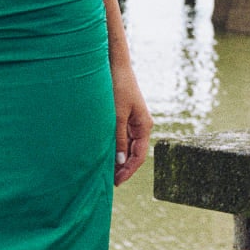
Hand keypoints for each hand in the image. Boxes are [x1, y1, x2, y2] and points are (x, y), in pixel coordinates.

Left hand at [112, 61, 150, 184]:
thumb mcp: (116, 116)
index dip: (128, 170)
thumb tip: (119, 162)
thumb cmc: (118, 88)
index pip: (139, 156)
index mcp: (144, 126)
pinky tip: (105, 154)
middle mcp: (141, 126)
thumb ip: (118, 139)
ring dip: (118, 159)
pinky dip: (115, 147)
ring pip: (127, 146)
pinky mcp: (125, 117)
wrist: (115, 66)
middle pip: (134, 153)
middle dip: (123, 168)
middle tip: (109, 181)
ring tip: (105, 171)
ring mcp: (133, 122)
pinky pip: (122, 138)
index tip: (117, 182)